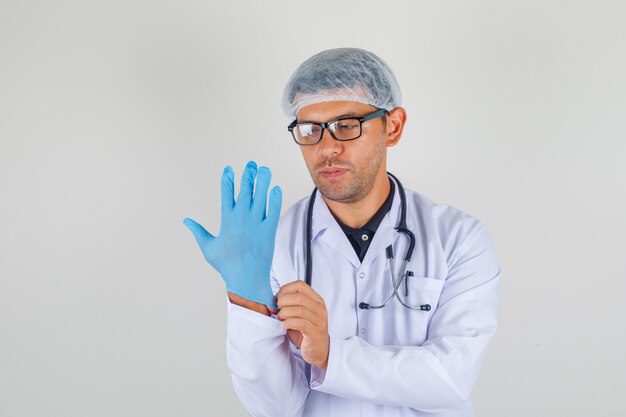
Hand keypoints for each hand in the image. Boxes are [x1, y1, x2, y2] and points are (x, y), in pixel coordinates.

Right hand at [183, 161, 281, 308]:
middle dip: (247, 175)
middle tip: (251, 164)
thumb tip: (185, 221)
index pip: (226, 193)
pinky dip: (275, 198)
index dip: (228, 179)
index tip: (229, 169)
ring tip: (264, 169)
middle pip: (245, 190)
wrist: (246, 279)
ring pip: (260, 196)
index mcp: (226, 220)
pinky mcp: (269, 230)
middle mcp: (241, 218)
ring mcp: (256, 223)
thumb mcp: (208, 247)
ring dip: (263, 181)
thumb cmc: (226, 265)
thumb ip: (198, 231)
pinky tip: (275, 188)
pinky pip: (273, 210)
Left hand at [277, 281, 329, 369]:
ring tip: (280, 318)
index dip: (285, 290)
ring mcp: (319, 320)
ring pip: (299, 310)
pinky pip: (301, 323)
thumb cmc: (305, 331)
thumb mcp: (299, 314)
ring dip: (284, 313)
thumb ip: (289, 305)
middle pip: (299, 296)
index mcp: (316, 299)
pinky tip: (284, 325)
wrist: (318, 350)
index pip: (300, 285)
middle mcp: (319, 308)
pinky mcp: (315, 332)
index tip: (277, 299)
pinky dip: (289, 323)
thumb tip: (272, 301)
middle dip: (283, 301)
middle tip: (277, 309)